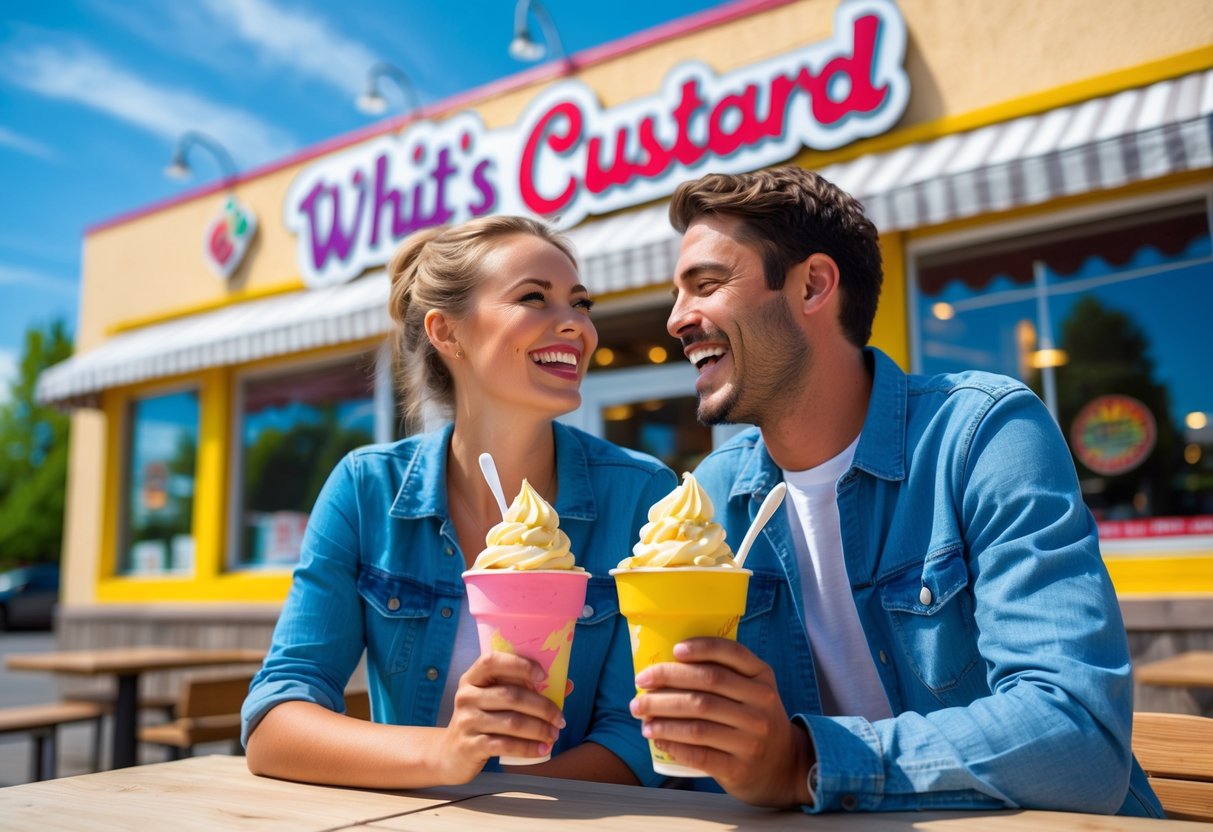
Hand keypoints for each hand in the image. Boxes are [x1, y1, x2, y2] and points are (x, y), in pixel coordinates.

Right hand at [437, 652, 564, 782]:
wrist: (450, 754)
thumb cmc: (482, 720)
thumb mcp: (494, 700)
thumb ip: (525, 689)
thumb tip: (567, 684)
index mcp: (473, 678)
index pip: (492, 661)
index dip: (520, 665)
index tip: (544, 676)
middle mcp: (466, 696)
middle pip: (511, 695)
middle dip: (543, 706)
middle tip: (561, 718)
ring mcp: (466, 721)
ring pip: (512, 721)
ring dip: (540, 729)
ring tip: (554, 734)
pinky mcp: (470, 745)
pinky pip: (505, 744)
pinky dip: (528, 747)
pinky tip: (542, 750)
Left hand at [630, 638, 813, 807]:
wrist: (784, 766)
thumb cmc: (754, 719)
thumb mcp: (753, 690)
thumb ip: (725, 674)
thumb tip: (667, 664)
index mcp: (762, 677)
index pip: (732, 654)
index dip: (702, 648)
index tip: (674, 650)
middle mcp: (761, 705)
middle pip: (706, 686)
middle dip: (666, 681)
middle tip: (640, 684)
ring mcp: (752, 739)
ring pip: (698, 723)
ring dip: (662, 717)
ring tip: (641, 715)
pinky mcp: (740, 768)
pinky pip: (699, 754)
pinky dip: (673, 744)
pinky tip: (657, 737)